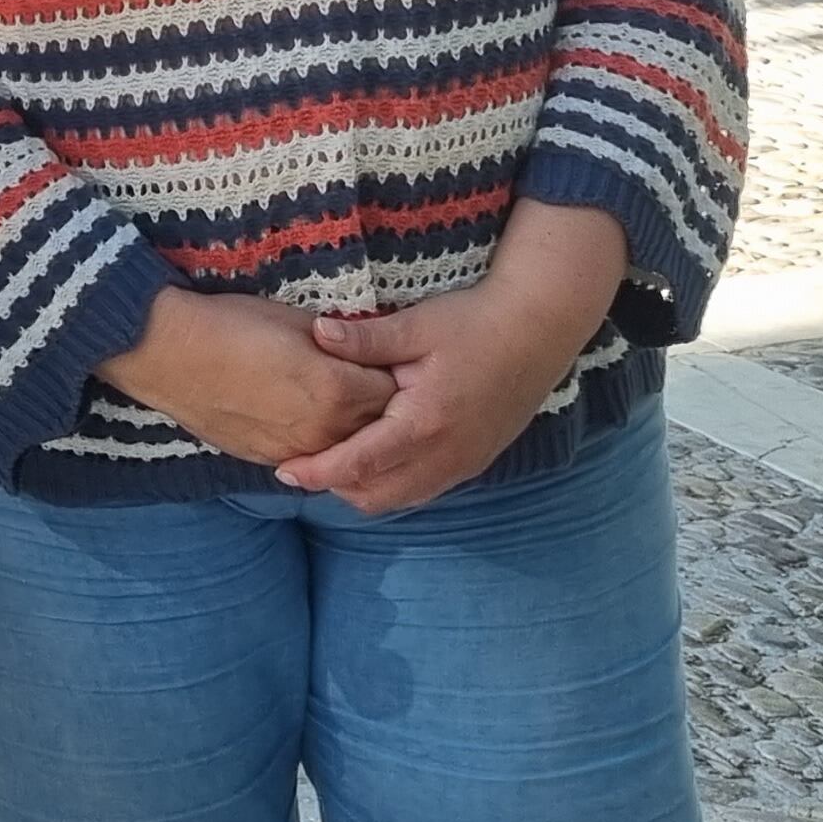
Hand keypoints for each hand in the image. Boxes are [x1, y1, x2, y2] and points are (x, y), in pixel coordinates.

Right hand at [96, 288, 392, 467]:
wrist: (170, 353)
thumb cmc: (231, 323)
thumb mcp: (294, 320)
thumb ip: (340, 343)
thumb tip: (362, 351)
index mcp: (337, 390)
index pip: (392, 390)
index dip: (390, 372)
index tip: (385, 360)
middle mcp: (326, 430)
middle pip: (376, 427)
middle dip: (378, 406)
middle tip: (365, 381)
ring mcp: (298, 451)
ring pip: (345, 449)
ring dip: (349, 430)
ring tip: (335, 402)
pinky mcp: (270, 461)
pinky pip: (311, 457)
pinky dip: (318, 443)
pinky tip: (305, 420)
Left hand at [269, 201, 631, 516]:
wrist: (538, 331)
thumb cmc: (474, 323)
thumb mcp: (416, 325)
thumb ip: (365, 339)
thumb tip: (316, 333)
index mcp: (425, 423)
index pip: (361, 464)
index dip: (319, 472)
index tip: (284, 471)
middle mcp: (445, 455)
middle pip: (378, 495)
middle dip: (336, 486)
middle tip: (300, 464)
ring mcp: (464, 464)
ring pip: (402, 498)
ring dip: (365, 489)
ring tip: (330, 463)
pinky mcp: (474, 461)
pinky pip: (424, 490)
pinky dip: (393, 484)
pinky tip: (373, 459)